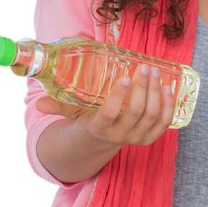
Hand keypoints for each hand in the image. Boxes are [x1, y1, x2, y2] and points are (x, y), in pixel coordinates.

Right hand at [34, 62, 175, 147]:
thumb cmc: (89, 118)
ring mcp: (137, 137)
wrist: (104, 138)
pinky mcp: (151, 137)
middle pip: (135, 111)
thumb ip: (59, 106)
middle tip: (144, 67)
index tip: (125, 76)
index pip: (109, 114)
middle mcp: (120, 135)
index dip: (118, 96)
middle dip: (142, 87)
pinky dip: (169, 104)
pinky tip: (169, 88)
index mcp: (99, 128)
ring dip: (156, 91)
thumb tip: (38, 103)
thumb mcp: (74, 112)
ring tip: (156, 72)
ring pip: (152, 114)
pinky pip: (165, 122)